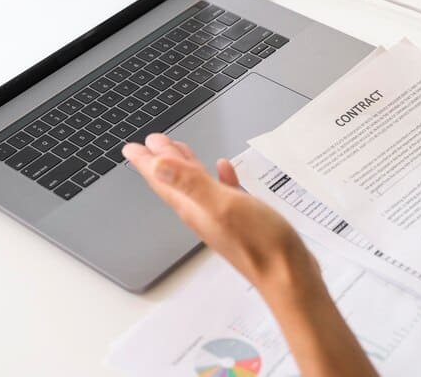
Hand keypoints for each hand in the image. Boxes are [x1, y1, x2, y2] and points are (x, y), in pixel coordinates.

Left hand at [123, 134, 318, 296]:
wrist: (288, 276)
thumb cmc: (259, 244)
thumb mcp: (222, 204)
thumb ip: (190, 183)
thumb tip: (156, 165)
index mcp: (195, 207)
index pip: (163, 181)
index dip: (146, 162)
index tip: (132, 147)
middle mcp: (203, 212)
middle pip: (175, 182)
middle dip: (162, 161)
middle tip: (151, 143)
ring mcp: (221, 217)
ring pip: (196, 186)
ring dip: (186, 167)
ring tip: (179, 150)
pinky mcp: (241, 219)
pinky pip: (224, 192)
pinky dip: (220, 177)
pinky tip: (224, 168)